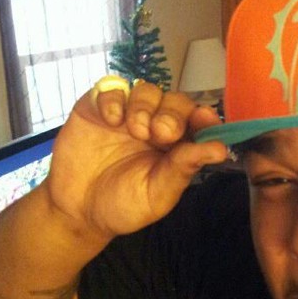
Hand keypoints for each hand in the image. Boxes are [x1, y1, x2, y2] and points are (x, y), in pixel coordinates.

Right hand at [45, 80, 227, 237]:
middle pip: (174, 100)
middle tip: (161, 134)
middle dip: (172, 113)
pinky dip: (114, 98)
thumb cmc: (122, 206)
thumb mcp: (158, 193)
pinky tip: (111, 120)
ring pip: (145, 89)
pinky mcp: (97, 108)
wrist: (76, 211)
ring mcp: (126, 115)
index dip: (203, 117)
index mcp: (174, 147)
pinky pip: (111, 88)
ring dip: (145, 105)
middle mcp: (153, 126)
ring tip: (136, 130)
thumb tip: (221, 150)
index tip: (204, 119)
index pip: (196, 122)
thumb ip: (185, 168)